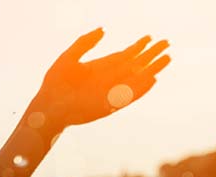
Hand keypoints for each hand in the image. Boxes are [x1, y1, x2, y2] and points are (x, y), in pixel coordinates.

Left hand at [34, 28, 170, 126]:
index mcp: (100, 67)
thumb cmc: (55, 84)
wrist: (48, 107)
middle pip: (134, 64)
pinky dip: (142, 88)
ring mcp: (111, 92)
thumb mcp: (69, 58)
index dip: (137, 46)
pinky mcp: (111, 105)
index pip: (123, 55)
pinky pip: (130, 95)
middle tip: (166, 43)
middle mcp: (108, 79)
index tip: (149, 37)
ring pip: (137, 78)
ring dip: (151, 69)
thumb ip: (85, 43)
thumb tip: (102, 30)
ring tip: (167, 58)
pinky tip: (153, 79)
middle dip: (150, 54)